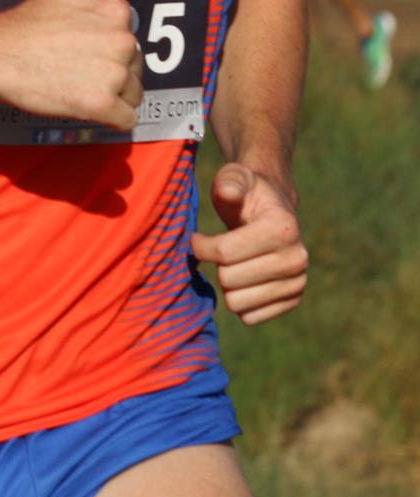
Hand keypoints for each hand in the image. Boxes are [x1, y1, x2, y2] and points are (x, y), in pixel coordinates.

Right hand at [0, 0, 147, 128]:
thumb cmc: (28, 21)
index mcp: (118, 11)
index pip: (130, 38)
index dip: (105, 47)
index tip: (79, 47)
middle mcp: (122, 41)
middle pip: (135, 67)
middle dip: (111, 71)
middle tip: (73, 67)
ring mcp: (113, 74)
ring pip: (133, 93)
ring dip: (112, 95)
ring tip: (77, 86)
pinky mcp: (100, 104)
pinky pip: (126, 119)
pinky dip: (112, 118)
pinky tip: (88, 107)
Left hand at [191, 163, 307, 325]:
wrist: (271, 211)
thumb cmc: (246, 193)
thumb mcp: (235, 178)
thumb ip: (230, 181)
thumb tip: (229, 192)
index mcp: (283, 228)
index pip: (224, 253)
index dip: (201, 246)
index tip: (198, 238)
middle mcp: (297, 258)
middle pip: (229, 280)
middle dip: (216, 266)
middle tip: (220, 252)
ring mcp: (298, 282)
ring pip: (237, 303)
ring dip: (226, 286)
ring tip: (232, 265)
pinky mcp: (293, 300)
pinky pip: (250, 318)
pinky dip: (239, 302)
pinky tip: (241, 281)